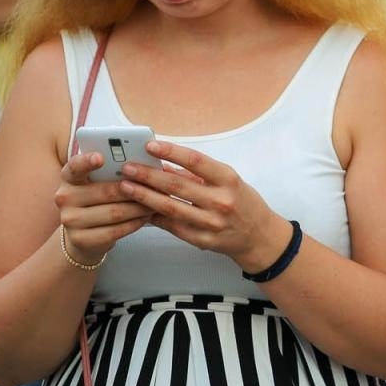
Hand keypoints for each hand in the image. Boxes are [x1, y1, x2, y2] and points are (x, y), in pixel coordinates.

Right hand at [55, 152, 155, 266]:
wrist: (84, 233)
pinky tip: (145, 218)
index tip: (101, 157)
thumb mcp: (100, 182)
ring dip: (140, 208)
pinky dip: (134, 223)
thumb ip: (113, 171)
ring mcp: (70, 220)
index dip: (87, 161)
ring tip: (157, 203)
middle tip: (158, 186)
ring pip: (114, 212)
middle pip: (106, 191)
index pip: (75, 166)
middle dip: (136, 189)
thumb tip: (144, 164)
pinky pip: (115, 230)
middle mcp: (64, 197)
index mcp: (69, 178)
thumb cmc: (99, 199)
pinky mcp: (81, 239)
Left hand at [117, 140, 291, 273]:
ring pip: (170, 208)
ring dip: (144, 196)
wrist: (259, 236)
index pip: (196, 161)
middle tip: (128, 168)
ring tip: (126, 187)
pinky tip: (140, 210)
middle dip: (148, 175)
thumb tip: (164, 166)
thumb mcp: (228, 182)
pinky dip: (155, 217)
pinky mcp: (202, 240)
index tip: (151, 145)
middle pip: (177, 186)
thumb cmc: (243, 202)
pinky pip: (173, 227)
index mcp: (229, 180)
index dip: (172, 152)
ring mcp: (211, 223)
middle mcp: (221, 201)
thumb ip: (198, 175)